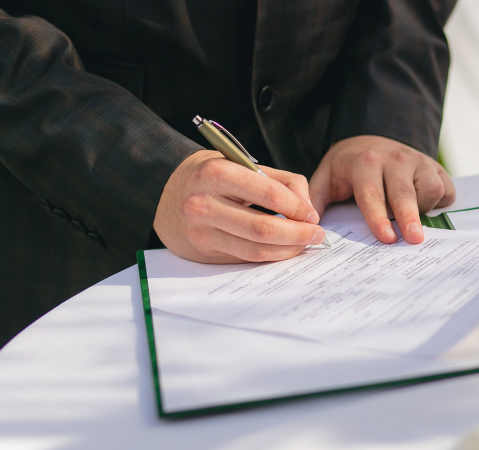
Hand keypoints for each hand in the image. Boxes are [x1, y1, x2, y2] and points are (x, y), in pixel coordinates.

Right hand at [154, 150, 325, 263]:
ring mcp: (200, 231)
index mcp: (216, 173)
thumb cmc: (208, 176)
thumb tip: (307, 207)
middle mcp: (204, 203)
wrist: (162, 191)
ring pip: (255, 249)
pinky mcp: (201, 250)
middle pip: (263, 228)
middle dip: (298, 234)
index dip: (297, 208)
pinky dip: (268, 255)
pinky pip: (243, 257)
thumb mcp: (239, 164)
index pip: (269, 194)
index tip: (312, 215)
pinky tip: (282, 250)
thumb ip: (278, 180)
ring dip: (287, 249)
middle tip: (316, 234)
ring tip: (304, 243)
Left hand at [309, 135, 455, 243]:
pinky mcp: (436, 167)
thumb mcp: (326, 176)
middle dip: (410, 217)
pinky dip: (440, 202)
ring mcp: (418, 161)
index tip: (386, 238)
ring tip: (409, 218)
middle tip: (414, 239)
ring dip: (423, 209)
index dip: (379, 218)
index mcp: (365, 163)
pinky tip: (425, 207)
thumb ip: (314, 199)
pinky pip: (446, 189)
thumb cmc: (349, 165)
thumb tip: (308, 224)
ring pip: (430, 190)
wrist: (373, 136)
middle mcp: (395, 159)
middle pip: (405, 193)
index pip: (372, 194)